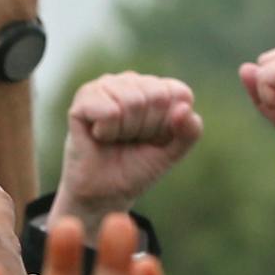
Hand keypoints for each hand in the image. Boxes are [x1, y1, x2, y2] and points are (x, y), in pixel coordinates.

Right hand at [49, 73, 202, 231]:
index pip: (179, 94)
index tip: (153, 139)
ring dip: (125, 131)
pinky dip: (106, 131)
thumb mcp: (172, 153)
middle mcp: (133, 80)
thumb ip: (190, 132)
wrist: (103, 193)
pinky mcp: (84, 98)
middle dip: (146, 129)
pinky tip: (98, 135)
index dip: (168, 125)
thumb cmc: (136, 169)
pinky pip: (109, 111)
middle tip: (130, 140)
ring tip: (114, 138)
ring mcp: (107, 86)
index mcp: (159, 88)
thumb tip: (183, 109)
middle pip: (156, 97)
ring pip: (132, 102)